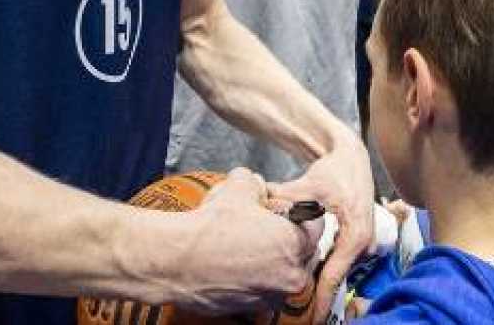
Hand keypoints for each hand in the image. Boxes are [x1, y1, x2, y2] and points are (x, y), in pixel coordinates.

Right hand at [159, 169, 318, 314]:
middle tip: (264, 226)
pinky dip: (255, 277)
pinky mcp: (251, 310)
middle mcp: (290, 277)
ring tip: (245, 245)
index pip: (317, 224)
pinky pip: (263, 289)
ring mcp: (271, 297)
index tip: (285, 210)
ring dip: (272, 260)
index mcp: (294, 246)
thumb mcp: (237, 187)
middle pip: (303, 252)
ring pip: (283, 273)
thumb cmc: (209, 228)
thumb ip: (255, 183)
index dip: (300, 212)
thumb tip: (256, 185)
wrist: (175, 262)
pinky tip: (234, 263)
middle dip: (288, 238)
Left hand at [270, 130, 376, 322]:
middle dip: (316, 293)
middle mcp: (364, 243)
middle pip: (336, 276)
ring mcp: (364, 242)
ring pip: (337, 269)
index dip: (320, 297)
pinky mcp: (357, 239)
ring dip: (319, 281)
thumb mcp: (309, 186)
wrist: (352, 155)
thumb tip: (261, 206)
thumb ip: (284, 198)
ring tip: (301, 301)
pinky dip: (324, 267)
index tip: (310, 317)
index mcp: (355, 234)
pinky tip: (305, 275)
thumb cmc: (334, 169)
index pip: (335, 274)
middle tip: (299, 313)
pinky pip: (339, 260)